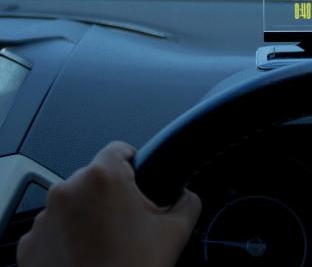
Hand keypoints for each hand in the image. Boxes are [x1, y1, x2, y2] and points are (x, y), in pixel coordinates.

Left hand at [17, 141, 200, 266]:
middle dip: (113, 196)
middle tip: (129, 224)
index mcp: (103, 178)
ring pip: (74, 203)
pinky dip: (69, 238)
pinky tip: (87, 255)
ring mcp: (44, 218)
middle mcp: (67, 191)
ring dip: (89, 216)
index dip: (136, 165)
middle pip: (96, 178)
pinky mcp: (30, 244)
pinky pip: (54, 229)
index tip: (140, 182)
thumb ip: (187, 200)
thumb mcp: (175, 231)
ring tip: (107, 244)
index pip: (120, 150)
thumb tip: (185, 194)